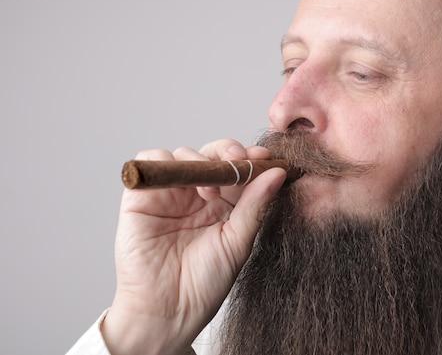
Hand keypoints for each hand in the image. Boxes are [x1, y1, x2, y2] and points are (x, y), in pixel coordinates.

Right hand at [101, 140, 285, 354]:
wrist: (167, 310)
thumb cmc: (205, 283)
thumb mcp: (238, 242)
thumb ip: (255, 205)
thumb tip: (278, 173)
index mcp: (226, 204)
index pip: (240, 168)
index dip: (251, 158)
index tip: (264, 157)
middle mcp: (198, 194)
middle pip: (213, 154)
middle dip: (228, 151)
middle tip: (239, 160)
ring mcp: (170, 193)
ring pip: (184, 153)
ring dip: (200, 161)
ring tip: (210, 192)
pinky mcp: (141, 194)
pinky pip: (150, 159)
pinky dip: (165, 161)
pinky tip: (181, 185)